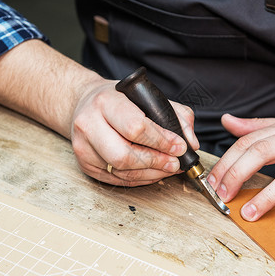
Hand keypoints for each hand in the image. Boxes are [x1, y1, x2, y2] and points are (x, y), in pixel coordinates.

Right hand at [71, 79, 198, 185]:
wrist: (84, 104)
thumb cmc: (119, 100)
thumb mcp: (148, 97)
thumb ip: (176, 115)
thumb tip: (191, 142)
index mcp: (105, 102)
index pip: (135, 128)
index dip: (161, 141)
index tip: (180, 147)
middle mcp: (88, 124)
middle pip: (125, 155)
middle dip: (156, 162)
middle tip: (175, 163)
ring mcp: (83, 147)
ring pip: (121, 171)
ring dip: (151, 174)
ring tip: (168, 168)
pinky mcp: (85, 164)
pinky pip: (116, 179)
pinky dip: (139, 179)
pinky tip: (152, 172)